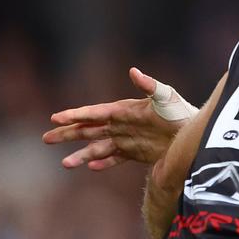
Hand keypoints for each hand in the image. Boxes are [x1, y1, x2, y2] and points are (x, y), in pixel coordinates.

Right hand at [42, 67, 195, 169]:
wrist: (193, 132)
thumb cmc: (180, 111)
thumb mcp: (166, 96)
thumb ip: (149, 85)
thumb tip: (133, 71)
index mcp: (123, 110)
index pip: (94, 113)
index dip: (75, 115)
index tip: (55, 118)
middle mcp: (121, 125)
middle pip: (88, 130)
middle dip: (68, 134)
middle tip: (46, 138)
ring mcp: (127, 139)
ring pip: (98, 148)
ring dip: (81, 154)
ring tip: (64, 163)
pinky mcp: (136, 153)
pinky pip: (116, 159)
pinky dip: (104, 163)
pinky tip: (92, 167)